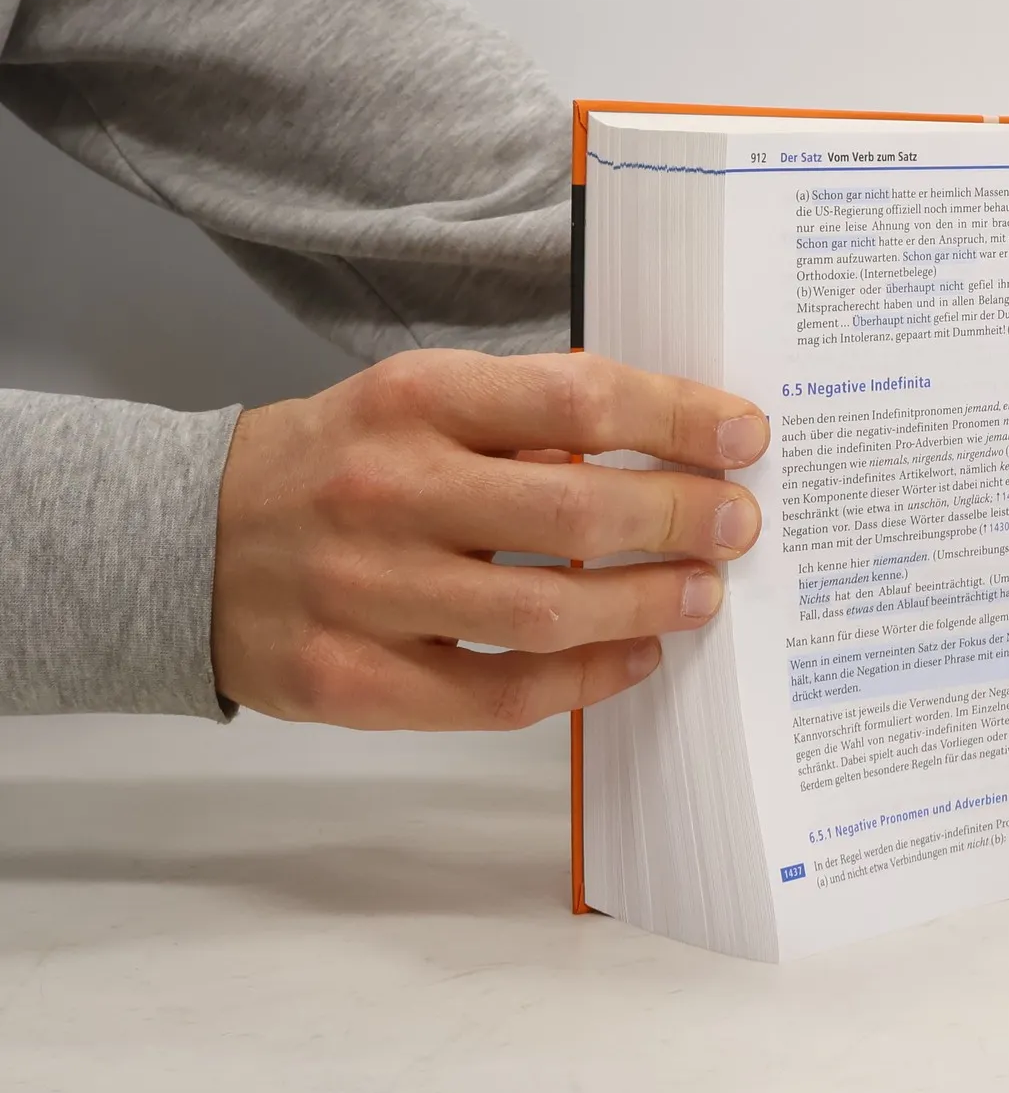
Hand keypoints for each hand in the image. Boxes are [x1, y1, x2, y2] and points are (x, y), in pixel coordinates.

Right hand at [212, 350, 769, 728]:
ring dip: (649, 602)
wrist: (179, 544)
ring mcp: (366, 593)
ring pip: (548, 612)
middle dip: (681, 518)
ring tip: (704, 591)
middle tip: (738, 523)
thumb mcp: (415, 399)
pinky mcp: (355, 680)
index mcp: (412, 399)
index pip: (577, 399)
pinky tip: (636, 654)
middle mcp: (388, 491)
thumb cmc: (334, 463)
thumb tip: (672, 443)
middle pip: (575, 512)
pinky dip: (587, 677)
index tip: (744, 435)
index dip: (677, 418)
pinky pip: (503, 693)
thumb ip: (527, 415)